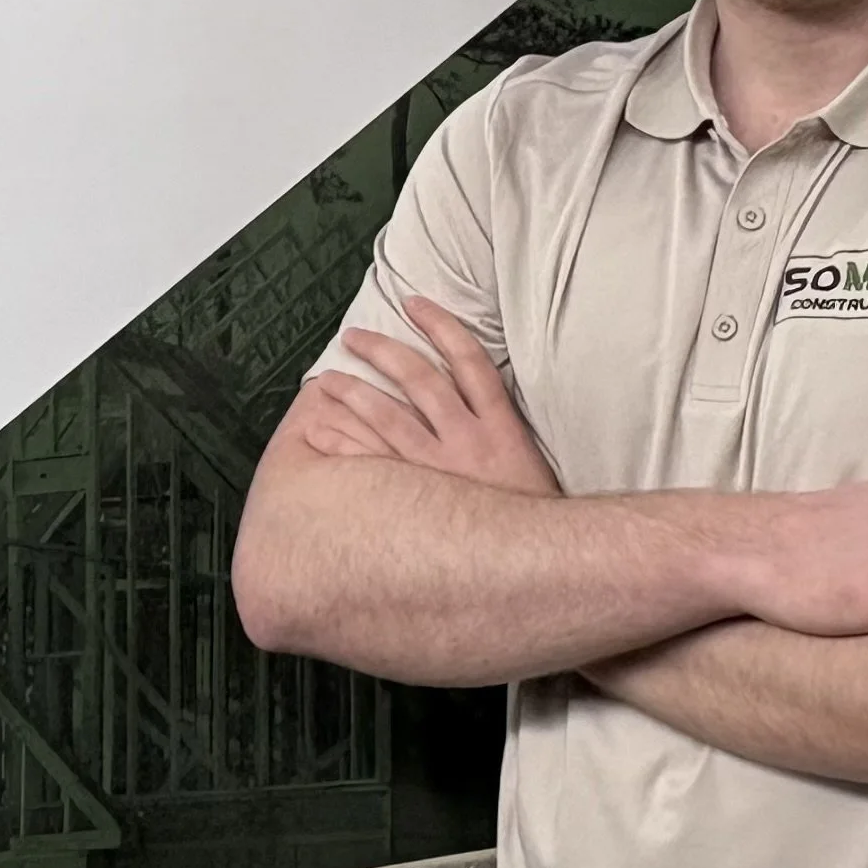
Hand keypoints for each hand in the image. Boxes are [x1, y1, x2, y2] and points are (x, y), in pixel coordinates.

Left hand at [291, 301, 558, 496]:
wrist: (545, 564)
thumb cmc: (534, 513)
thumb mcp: (528, 459)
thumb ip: (500, 426)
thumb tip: (472, 394)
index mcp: (501, 424)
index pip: (469, 358)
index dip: (440, 325)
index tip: (414, 303)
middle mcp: (470, 440)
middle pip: (420, 378)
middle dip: (383, 351)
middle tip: (354, 337)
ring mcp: (441, 471)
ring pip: (390, 416)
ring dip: (355, 393)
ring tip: (329, 379)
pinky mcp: (422, 501)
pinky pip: (375, 466)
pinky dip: (348, 446)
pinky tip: (322, 434)